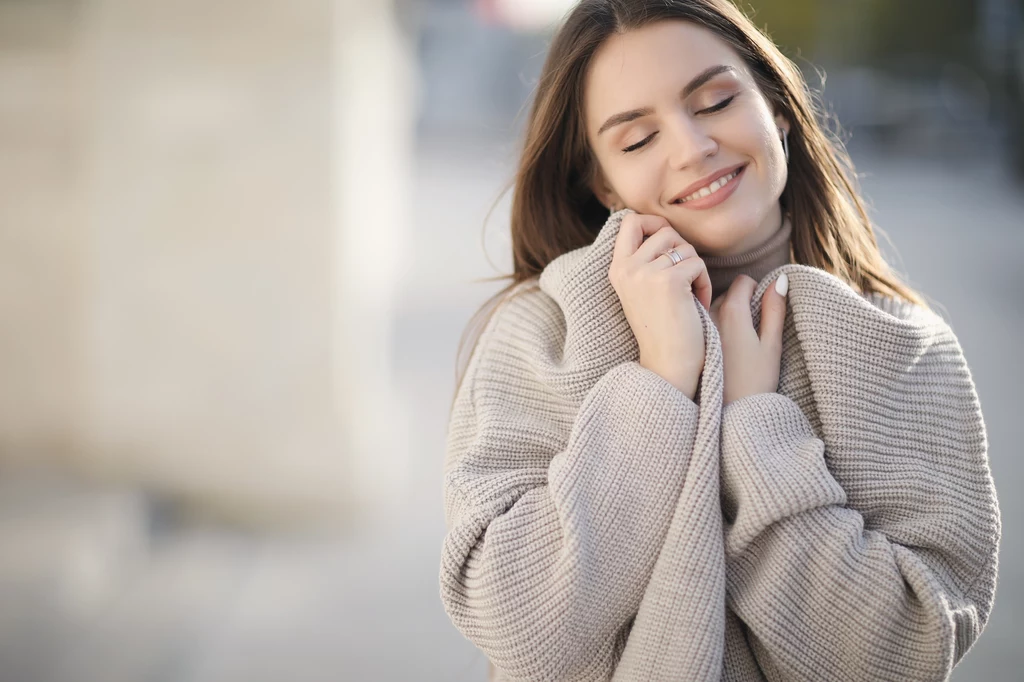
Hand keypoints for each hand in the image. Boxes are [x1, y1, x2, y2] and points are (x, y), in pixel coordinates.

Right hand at [609, 212, 711, 399]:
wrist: (668, 364)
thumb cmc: (661, 328)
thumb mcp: (641, 290)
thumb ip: (644, 260)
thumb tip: (663, 226)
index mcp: (617, 269)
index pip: (630, 221)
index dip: (654, 223)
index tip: (669, 245)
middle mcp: (627, 268)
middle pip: (664, 230)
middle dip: (682, 249)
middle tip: (684, 277)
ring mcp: (645, 274)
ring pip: (684, 247)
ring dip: (695, 269)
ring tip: (691, 295)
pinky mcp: (668, 282)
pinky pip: (697, 264)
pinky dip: (704, 284)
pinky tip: (698, 304)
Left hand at [709, 274, 787, 405]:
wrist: (728, 414)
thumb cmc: (755, 381)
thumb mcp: (772, 344)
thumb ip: (775, 309)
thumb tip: (780, 280)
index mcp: (731, 312)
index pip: (744, 281)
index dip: (757, 291)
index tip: (762, 311)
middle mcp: (708, 315)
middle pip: (727, 294)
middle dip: (740, 303)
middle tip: (751, 331)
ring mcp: (696, 329)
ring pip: (713, 309)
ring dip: (725, 316)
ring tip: (735, 344)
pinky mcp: (691, 343)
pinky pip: (701, 325)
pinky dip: (712, 329)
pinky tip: (721, 352)